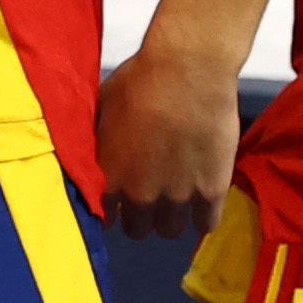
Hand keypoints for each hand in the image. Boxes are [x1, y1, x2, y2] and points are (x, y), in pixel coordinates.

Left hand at [95, 40, 243, 241]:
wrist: (188, 72)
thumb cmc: (139, 82)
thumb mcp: (101, 112)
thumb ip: (98, 144)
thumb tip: (90, 157)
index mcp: (107, 175)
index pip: (101, 215)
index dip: (109, 210)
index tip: (116, 203)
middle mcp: (139, 193)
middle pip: (136, 229)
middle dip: (139, 217)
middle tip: (147, 198)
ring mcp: (177, 195)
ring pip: (169, 230)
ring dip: (169, 218)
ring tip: (173, 198)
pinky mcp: (212, 190)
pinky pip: (207, 225)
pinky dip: (203, 218)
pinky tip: (200, 204)